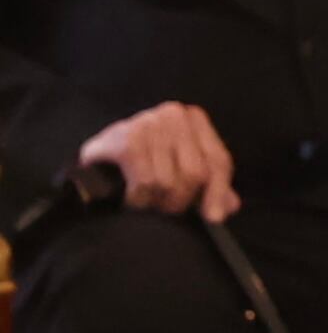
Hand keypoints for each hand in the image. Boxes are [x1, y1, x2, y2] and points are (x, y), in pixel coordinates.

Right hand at [78, 101, 238, 220]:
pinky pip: (143, 184)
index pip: (218, 160)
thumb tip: (228, 207)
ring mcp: (147, 124)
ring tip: (145, 199)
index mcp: (193, 118)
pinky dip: (138, 199)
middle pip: (195, 174)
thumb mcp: (177, 169)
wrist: (93, 160)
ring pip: (167, 182)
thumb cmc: (144, 163)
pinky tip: (129, 196)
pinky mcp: (124, 140)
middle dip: (179, 200)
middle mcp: (173, 114)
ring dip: (155, 202)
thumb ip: (208, 186)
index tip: (214, 218)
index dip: (218, 192)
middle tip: (164, 207)